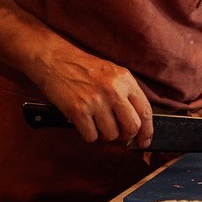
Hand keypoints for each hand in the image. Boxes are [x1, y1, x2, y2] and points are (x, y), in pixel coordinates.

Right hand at [31, 44, 153, 147]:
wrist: (55, 59)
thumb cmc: (82, 67)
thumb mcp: (111, 72)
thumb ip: (125, 93)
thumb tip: (136, 123)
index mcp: (125, 79)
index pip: (145, 110)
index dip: (147, 130)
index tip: (144, 141)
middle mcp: (113, 90)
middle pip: (132, 127)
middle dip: (126, 136)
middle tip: (118, 134)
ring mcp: (96, 101)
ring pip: (111, 135)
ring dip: (103, 134)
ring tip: (95, 120)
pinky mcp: (78, 111)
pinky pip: (91, 137)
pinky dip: (87, 134)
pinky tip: (83, 121)